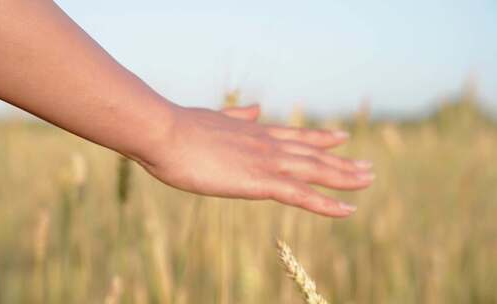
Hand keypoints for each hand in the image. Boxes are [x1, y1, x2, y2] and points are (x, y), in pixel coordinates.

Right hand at [130, 104, 373, 216]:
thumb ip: (237, 115)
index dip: (320, 139)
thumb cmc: (179, 129)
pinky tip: (347, 209)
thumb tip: (256, 107)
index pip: (295, 136)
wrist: (165, 133)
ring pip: (315, 171)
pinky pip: (301, 195)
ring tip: (368, 180)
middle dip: (341, 162)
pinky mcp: (259, 181)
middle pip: (313, 154)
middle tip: (367, 167)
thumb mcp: (213, 118)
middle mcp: (267, 144)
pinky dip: (327, 204)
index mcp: (254, 132)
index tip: (341, 137)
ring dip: (344, 177)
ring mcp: (266, 161)